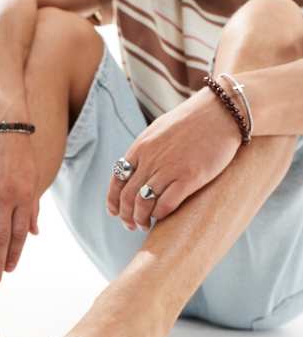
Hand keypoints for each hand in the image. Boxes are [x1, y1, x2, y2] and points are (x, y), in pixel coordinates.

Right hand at [0, 132, 39, 285]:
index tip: (9, 270)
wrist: (4, 123)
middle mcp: (6, 196)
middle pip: (1, 234)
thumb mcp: (32, 180)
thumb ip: (32, 208)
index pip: (19, 232)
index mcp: (23, 197)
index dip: (14, 253)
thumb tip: (35, 234)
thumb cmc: (20, 154)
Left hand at [106, 87, 242, 230]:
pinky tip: (162, 218)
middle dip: (125, 215)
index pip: (117, 180)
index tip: (115, 212)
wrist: (223, 110)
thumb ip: (147, 150)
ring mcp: (169, 169)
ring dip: (141, 219)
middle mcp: (150, 159)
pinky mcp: (189, 178)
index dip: (113, 201)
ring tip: (144, 226)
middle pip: (127, 196)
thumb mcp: (161, 130)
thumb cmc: (194, 120)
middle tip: (130, 225)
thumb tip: (137, 168)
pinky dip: (159, 215)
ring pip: (143, 204)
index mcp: (140, 147)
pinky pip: (165, 205)